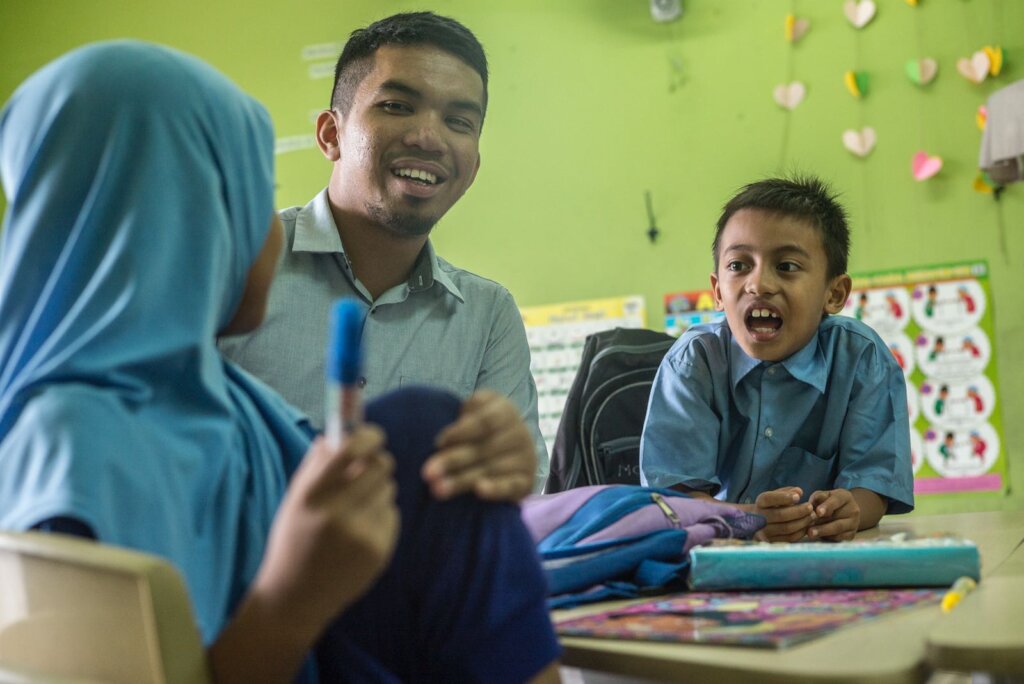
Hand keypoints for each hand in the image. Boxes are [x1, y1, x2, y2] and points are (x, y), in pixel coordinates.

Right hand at [253, 426, 398, 635]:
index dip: (368, 436)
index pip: (351, 449)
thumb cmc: (293, 541)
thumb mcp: (294, 500)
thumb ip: (316, 464)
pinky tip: (359, 534)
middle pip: (381, 465)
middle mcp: (337, 513)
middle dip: (377, 462)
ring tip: (354, 511)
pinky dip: (380, 517)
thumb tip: (339, 431)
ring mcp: (361, 534)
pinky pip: (391, 514)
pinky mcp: (378, 551)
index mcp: (312, 496)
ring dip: (377, 491)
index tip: (372, 437)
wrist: (295, 598)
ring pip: (388, 489)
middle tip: (367, 470)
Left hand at [422, 390, 535, 501]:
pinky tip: (479, 491)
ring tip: (438, 489)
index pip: (484, 421)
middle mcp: (520, 433)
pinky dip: (496, 489)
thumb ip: (463, 416)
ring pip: (491, 469)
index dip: (460, 432)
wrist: (510, 451)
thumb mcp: (473, 412)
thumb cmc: (480, 430)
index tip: (438, 443)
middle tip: (427, 473)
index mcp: (505, 410)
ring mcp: (526, 458)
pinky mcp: (527, 481)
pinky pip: (511, 486)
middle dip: (453, 461)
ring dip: (462, 480)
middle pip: (484, 448)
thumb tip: (445, 442)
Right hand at [751, 486, 815, 542]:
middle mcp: (760, 517)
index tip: (798, 496)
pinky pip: (790, 538)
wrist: (759, 522)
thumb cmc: (772, 505)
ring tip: (812, 515)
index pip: (769, 499)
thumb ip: (787, 492)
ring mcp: (765, 531)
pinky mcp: (773, 541)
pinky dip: (802, 531)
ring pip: (787, 528)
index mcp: (760, 503)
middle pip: (781, 515)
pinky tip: (808, 525)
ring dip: (803, 522)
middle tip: (810, 507)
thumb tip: (799, 491)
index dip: (784, 497)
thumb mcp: (776, 495)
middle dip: (799, 511)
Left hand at [806, 488, 859, 540]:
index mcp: (845, 497)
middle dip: (822, 522)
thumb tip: (810, 505)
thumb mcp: (823, 496)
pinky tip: (818, 537)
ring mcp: (854, 523)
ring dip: (823, 531)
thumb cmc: (828, 502)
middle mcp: (853, 510)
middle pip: (837, 517)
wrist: (843, 512)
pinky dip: (828, 537)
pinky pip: (839, 537)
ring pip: (838, 528)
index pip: (837, 500)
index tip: (818, 512)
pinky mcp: (851, 534)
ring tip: (811, 534)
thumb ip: (817, 498)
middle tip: (810, 528)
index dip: (827, 506)